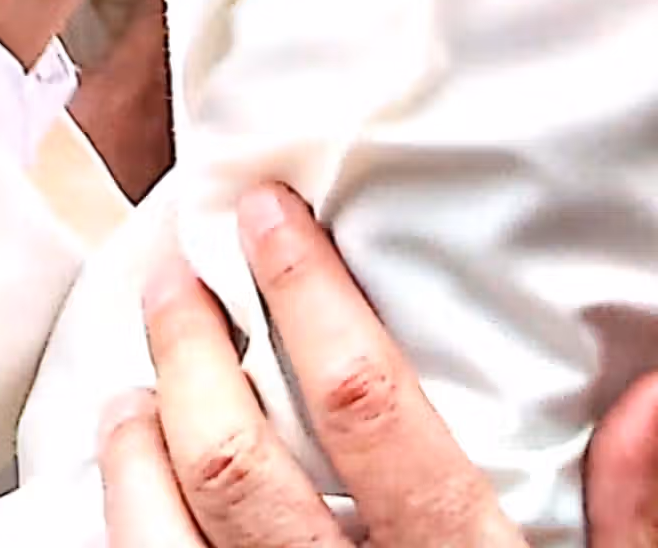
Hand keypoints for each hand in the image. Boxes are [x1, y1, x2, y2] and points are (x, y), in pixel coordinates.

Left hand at [99, 182, 657, 547]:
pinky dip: (125, 534)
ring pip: (165, 540)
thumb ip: (637, 522)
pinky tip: (126, 496)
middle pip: (236, 463)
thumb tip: (647, 397)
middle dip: (192, 349)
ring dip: (136, 446)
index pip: (365, 410)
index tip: (266, 216)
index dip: (308, 297)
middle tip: (176, 276)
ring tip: (133, 381)